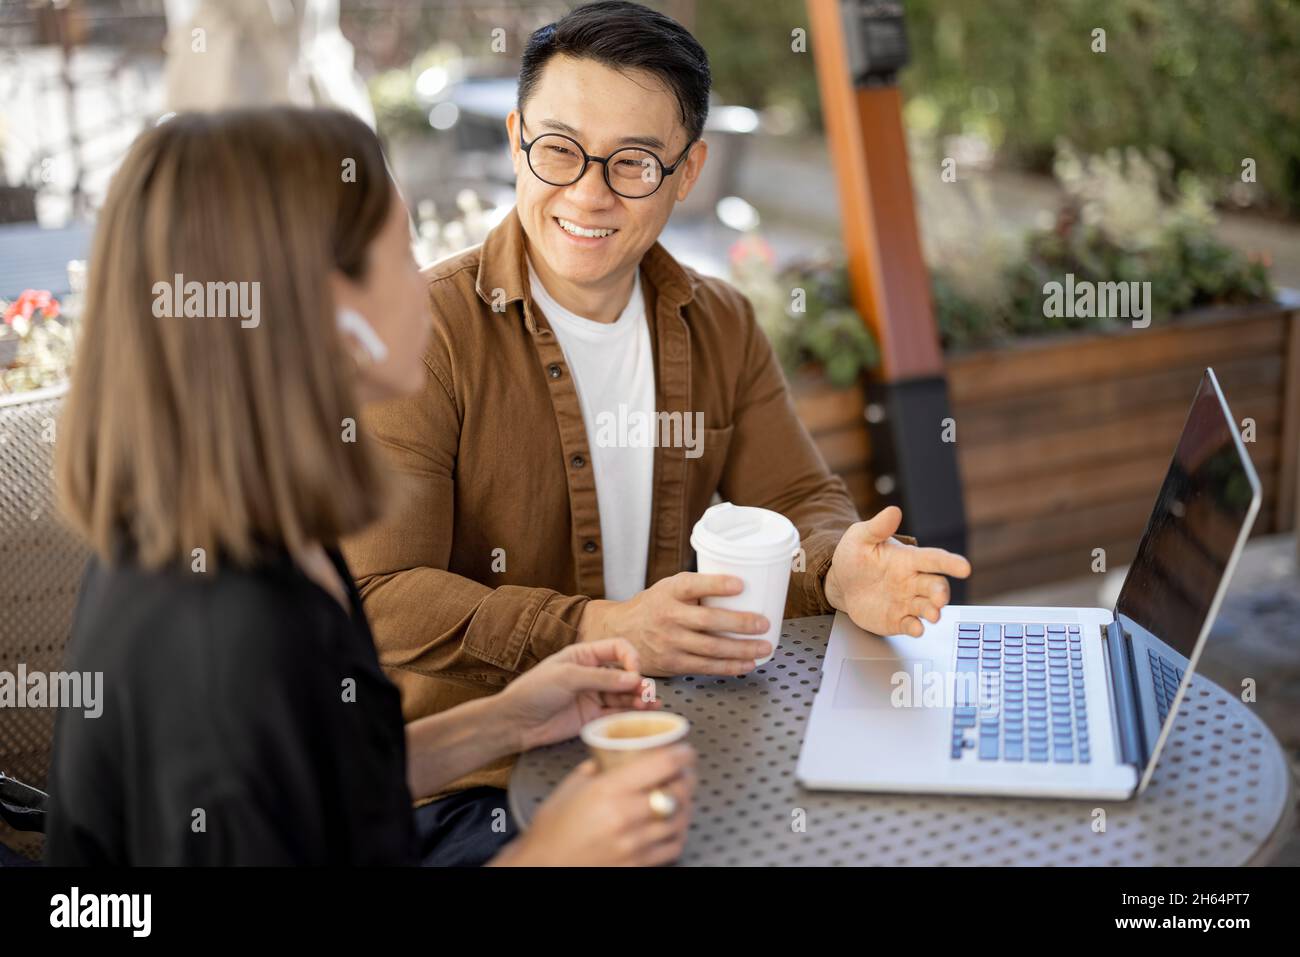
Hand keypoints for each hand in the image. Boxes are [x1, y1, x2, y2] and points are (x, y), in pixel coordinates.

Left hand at [493, 639, 655, 752]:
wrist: (516, 722)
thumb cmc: (534, 691)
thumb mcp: (568, 677)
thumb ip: (602, 678)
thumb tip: (634, 678)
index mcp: (584, 655)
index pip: (617, 649)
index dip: (631, 658)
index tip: (635, 672)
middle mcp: (592, 674)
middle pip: (624, 673)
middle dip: (638, 681)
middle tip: (646, 692)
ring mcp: (594, 696)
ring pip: (624, 695)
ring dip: (638, 698)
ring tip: (650, 704)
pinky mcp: (593, 717)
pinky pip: (617, 713)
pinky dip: (632, 713)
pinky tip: (645, 713)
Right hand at [494, 744, 696, 866]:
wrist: (542, 867)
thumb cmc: (551, 830)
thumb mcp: (571, 787)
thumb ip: (597, 767)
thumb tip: (614, 755)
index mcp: (609, 791)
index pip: (661, 765)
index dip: (681, 754)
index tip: (685, 751)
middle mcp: (625, 817)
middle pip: (677, 792)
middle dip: (686, 778)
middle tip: (685, 772)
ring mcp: (634, 844)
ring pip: (679, 820)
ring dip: (685, 805)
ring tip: (681, 796)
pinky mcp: (638, 865)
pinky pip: (672, 846)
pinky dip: (677, 832)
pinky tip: (671, 824)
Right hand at [578, 572, 772, 676]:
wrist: (619, 632)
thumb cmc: (653, 606)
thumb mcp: (668, 588)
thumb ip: (697, 588)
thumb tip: (743, 589)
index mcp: (669, 592)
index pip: (693, 585)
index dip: (717, 584)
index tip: (741, 584)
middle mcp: (668, 616)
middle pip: (708, 621)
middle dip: (740, 623)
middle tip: (764, 623)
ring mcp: (669, 642)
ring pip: (711, 648)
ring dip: (741, 649)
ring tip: (764, 646)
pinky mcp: (673, 664)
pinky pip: (705, 667)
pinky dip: (729, 667)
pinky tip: (747, 664)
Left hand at [824, 506, 970, 637]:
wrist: (841, 583)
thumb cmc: (856, 556)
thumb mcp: (861, 537)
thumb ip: (877, 527)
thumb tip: (893, 511)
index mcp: (908, 559)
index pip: (934, 559)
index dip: (950, 563)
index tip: (965, 567)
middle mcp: (913, 581)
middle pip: (935, 586)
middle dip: (941, 593)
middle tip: (939, 599)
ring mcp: (907, 601)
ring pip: (928, 607)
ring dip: (933, 611)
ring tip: (933, 615)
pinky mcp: (898, 620)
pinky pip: (911, 625)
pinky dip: (916, 628)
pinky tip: (916, 629)